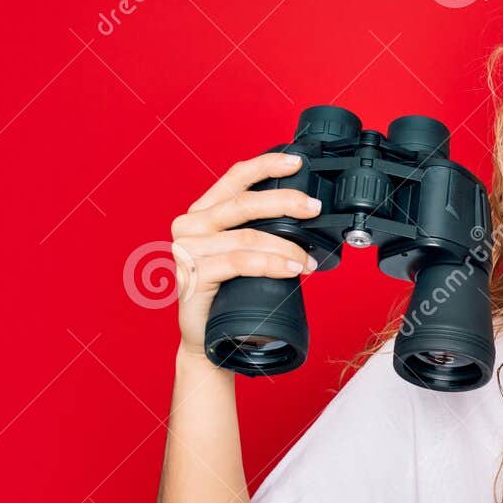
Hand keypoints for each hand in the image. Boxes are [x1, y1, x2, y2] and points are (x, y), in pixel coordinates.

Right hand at [168, 151, 322, 360]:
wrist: (209, 340)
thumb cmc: (230, 296)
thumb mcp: (246, 255)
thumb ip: (262, 232)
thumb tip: (306, 218)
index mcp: (203, 213)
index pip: (234, 178)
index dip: (266, 165)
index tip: (296, 162)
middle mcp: (190, 225)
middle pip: (243, 203)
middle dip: (285, 203)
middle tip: (314, 209)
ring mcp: (188, 250)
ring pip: (246, 237)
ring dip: (285, 247)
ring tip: (307, 260)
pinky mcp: (192, 274)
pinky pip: (239, 262)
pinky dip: (271, 264)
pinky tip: (291, 269)